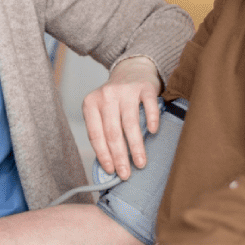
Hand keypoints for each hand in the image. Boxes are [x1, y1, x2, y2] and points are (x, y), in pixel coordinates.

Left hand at [82, 56, 161, 179]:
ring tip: (140, 163)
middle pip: (112, 132)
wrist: (132, 70)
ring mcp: (125, 90)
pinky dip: (151, 120)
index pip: (95, 134)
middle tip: (126, 174)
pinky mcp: (144, 87)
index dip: (103, 154)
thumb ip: (103, 130)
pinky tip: (153, 133)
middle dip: (119, 156)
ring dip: (136, 146)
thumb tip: (110, 164)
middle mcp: (106, 96)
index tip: (111, 170)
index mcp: (90, 104)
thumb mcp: (102, 110)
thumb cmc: (115, 98)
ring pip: (129, 123)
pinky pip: (148, 106)